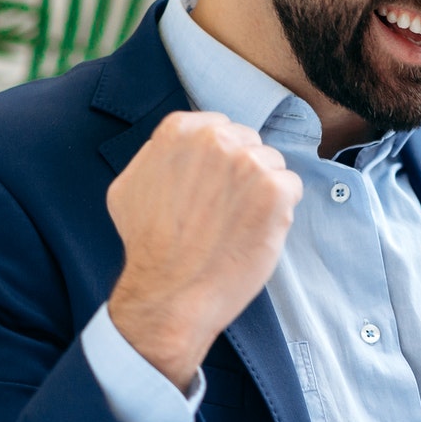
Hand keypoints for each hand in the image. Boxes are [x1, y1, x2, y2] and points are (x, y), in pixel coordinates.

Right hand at [105, 111, 302, 389]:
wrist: (170, 293)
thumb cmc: (148, 247)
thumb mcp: (129, 187)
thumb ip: (157, 156)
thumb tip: (177, 150)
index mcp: (180, 130)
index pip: (220, 128)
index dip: (221, 161)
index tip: (214, 186)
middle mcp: (215, 139)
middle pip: (249, 144)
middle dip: (243, 173)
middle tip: (225, 210)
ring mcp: (248, 163)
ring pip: (272, 164)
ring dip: (263, 191)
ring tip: (238, 224)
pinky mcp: (275, 190)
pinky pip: (291, 187)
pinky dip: (281, 210)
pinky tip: (255, 232)